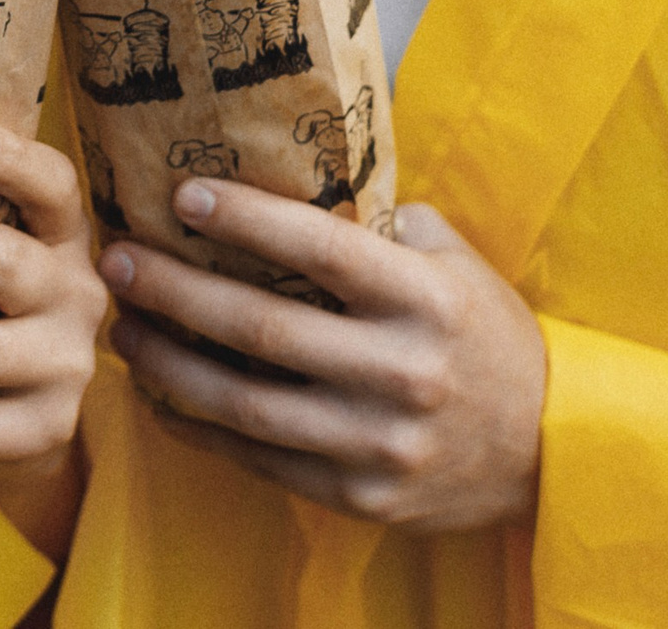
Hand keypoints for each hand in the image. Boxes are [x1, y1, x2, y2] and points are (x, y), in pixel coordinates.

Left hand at [102, 192, 544, 533]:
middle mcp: (402, 371)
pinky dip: (200, 429)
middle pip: (263, 330)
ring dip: (170, 366)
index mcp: (426, 299)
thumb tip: (293, 173)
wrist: (551, 449)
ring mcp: (380, 442)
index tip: (181, 195)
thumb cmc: (486, 337)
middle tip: (116, 261)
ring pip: (247, 406)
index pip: (323, 249)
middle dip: (175, 292)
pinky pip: (261, 460)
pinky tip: (159, 396)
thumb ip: (384, 224)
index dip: (247, 220)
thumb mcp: (455, 265)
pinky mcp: (362, 494)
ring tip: (123, 330)